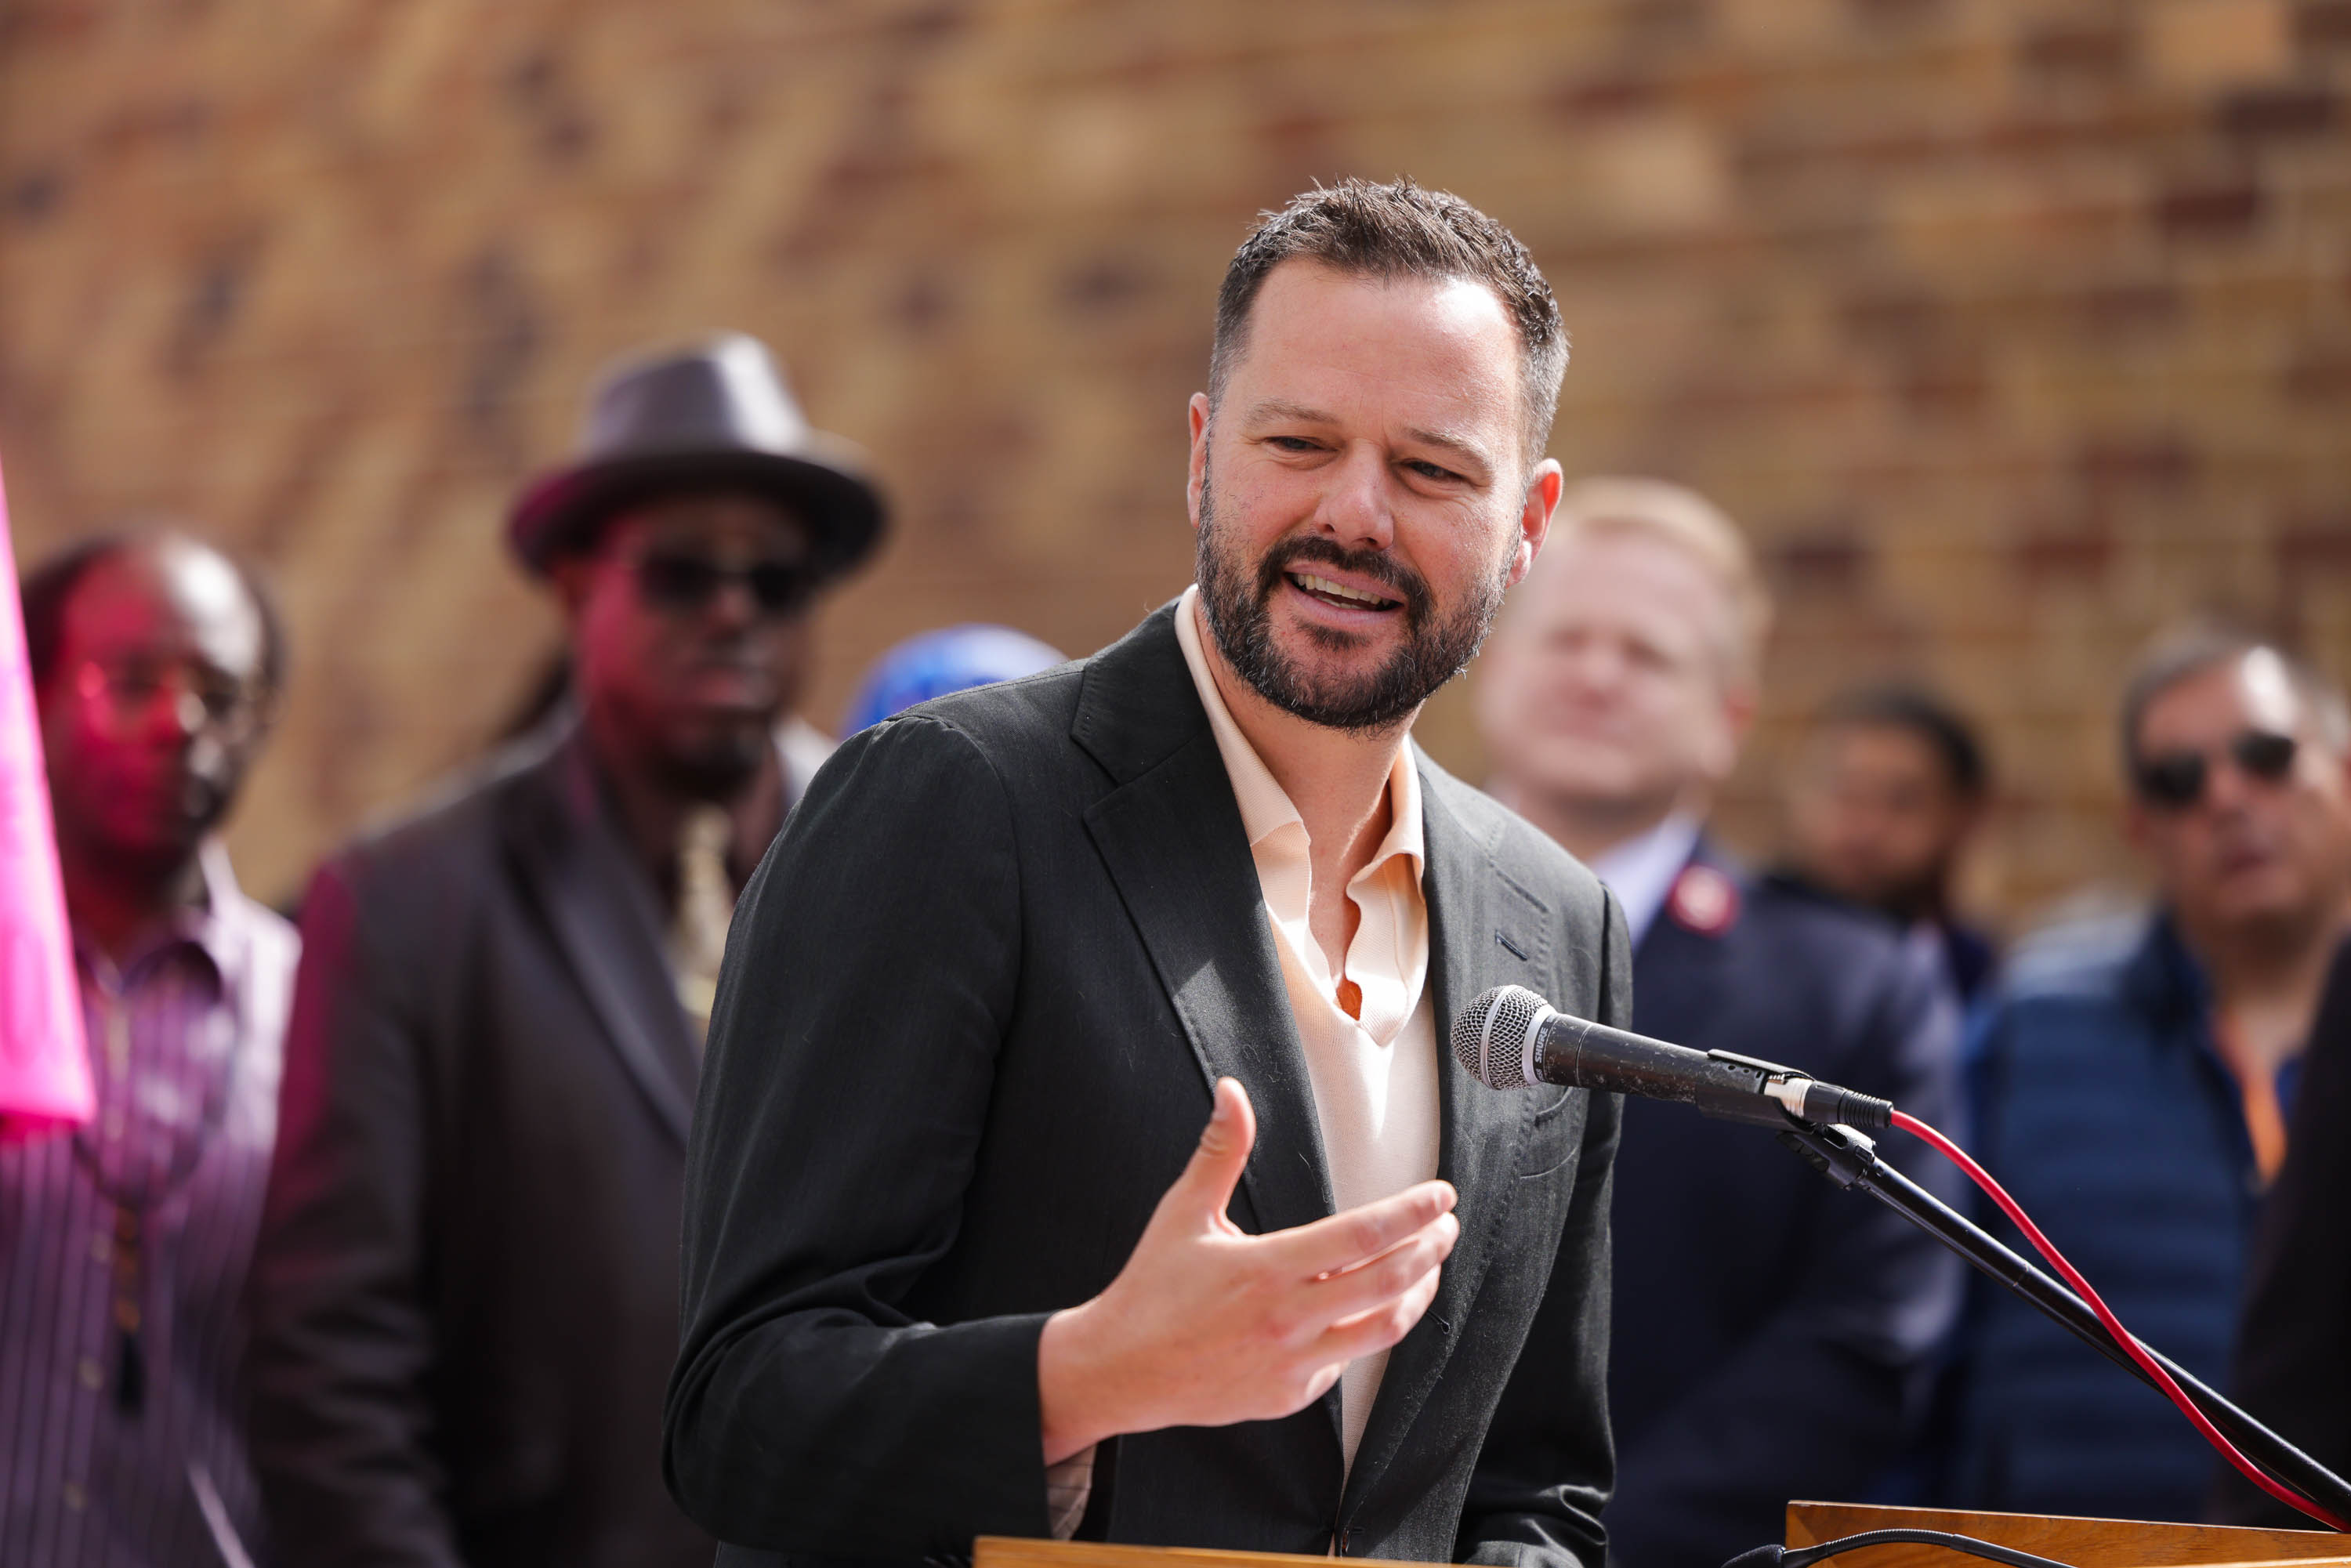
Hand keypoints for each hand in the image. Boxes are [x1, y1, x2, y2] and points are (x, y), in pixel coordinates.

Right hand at [1036, 1077, 1458, 1463]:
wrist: (1121, 1370)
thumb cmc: (1152, 1289)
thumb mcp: (1183, 1213)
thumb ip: (1220, 1151)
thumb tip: (1232, 1091)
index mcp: (1267, 1268)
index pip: (1362, 1235)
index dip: (1411, 1213)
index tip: (1440, 1196)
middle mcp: (1287, 1319)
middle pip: (1388, 1283)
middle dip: (1430, 1249)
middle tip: (1446, 1226)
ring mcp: (1293, 1363)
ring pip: (1383, 1330)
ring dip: (1416, 1295)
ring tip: (1427, 1268)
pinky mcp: (1290, 1395)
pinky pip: (1346, 1364)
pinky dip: (1366, 1332)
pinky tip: (1370, 1310)